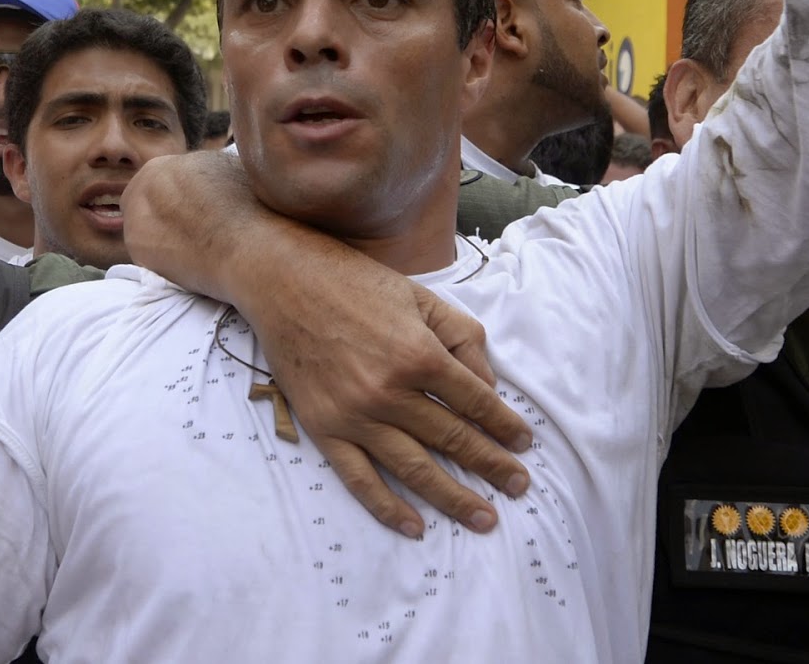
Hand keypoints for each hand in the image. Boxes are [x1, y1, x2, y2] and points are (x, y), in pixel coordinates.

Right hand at [250, 246, 531, 538]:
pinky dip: (388, 508)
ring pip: (414, 468)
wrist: (284, 282)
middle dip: (492, 466)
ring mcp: (355, 416)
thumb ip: (462, 338)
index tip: (524, 443)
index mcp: (419, 354)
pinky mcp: (324, 429)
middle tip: (518, 486)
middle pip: (453, 439)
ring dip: (454, 497)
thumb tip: (488, 386)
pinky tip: (415, 527)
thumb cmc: (355, 283)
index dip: (505, 426)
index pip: (477, 402)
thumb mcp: (422, 298)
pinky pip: (360, 478)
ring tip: (484, 519)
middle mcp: (390, 392)